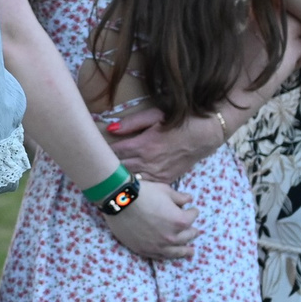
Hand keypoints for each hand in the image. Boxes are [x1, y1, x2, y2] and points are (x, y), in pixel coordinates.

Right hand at [100, 178, 196, 262]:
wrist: (119, 200)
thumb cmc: (143, 192)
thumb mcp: (165, 190)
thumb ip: (179, 197)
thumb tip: (189, 199)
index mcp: (180, 220)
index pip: (192, 217)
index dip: (192, 211)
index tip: (191, 209)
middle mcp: (171, 236)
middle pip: (188, 236)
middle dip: (192, 231)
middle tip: (194, 230)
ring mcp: (158, 245)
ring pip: (177, 251)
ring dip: (185, 250)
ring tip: (190, 251)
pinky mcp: (144, 249)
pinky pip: (160, 256)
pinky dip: (168, 255)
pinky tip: (171, 255)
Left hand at [105, 106, 224, 185]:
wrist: (208, 134)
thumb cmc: (181, 120)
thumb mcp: (155, 115)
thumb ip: (132, 123)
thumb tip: (109, 128)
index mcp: (143, 145)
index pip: (114, 152)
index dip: (101, 151)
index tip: (92, 151)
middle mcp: (149, 162)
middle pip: (119, 168)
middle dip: (107, 166)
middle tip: (95, 165)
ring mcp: (158, 173)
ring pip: (131, 180)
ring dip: (119, 177)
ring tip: (107, 175)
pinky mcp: (167, 180)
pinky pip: (146, 185)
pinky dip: (136, 183)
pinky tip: (128, 181)